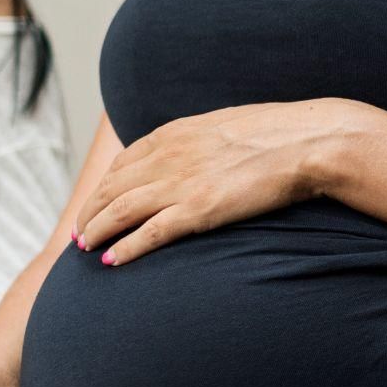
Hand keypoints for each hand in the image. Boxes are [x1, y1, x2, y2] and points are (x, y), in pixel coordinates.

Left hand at [73, 99, 373, 265]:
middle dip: (89, 211)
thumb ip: (203, 141)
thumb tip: (201, 155)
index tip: (96, 203)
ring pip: (119, 210)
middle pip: (112, 187)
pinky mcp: (198, 210)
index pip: (123, 162)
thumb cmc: (280, 135)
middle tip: (79, 232)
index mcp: (175, 133)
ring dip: (96, 230)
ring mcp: (181, 183)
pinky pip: (149, 233)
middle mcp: (169, 156)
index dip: (104, 185)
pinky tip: (112, 260)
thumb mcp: (229, 126)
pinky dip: (126, 247)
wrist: (307, 142)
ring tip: (85, 247)